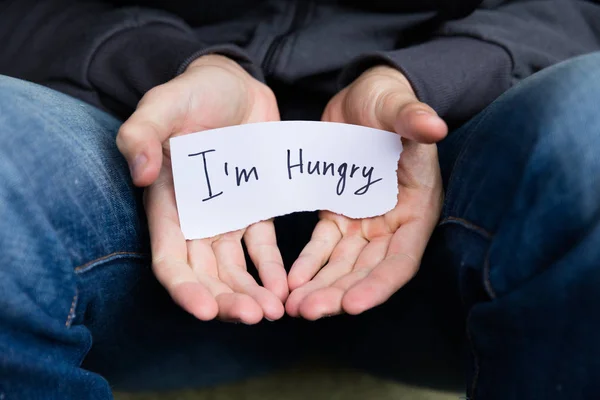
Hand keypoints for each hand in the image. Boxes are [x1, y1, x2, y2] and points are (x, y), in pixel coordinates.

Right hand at [117, 55, 286, 323]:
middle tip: (253, 316)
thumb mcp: (163, 104)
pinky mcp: (256, 209)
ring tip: (273, 311)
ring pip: (235, 269)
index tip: (204, 311)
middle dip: (226, 300)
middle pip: (206, 275)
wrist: (236, 84)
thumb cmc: (194, 92)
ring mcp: (227, 218)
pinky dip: (272, 269)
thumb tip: (141, 173)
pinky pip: (263, 247)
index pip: (170, 260)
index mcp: (166, 206)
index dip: (184, 289)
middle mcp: (195, 221)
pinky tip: (285, 286)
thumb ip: (143, 133)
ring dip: (251, 293)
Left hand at [286, 66, 445, 318]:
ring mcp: (363, 223)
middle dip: (339, 293)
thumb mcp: (398, 107)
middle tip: (307, 311)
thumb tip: (435, 126)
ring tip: (294, 306)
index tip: (352, 305)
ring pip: (342, 266)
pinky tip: (289, 281)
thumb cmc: (386, 100)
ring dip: (320, 287)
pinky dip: (307, 264)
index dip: (379, 285)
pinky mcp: (338, 215)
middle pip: (366, 271)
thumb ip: (413, 118)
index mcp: (416, 208)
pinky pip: (322, 247)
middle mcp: (391, 224)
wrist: (361, 97)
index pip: (400, 258)